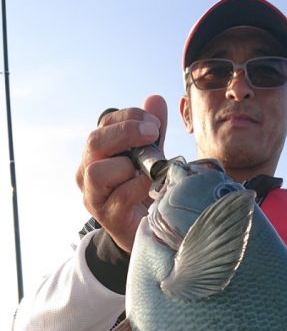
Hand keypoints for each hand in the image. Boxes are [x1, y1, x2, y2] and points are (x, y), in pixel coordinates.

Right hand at [76, 95, 167, 252]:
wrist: (145, 230)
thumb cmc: (144, 191)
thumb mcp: (151, 158)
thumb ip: (152, 132)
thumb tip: (155, 100)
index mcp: (97, 153)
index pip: (105, 124)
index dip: (129, 117)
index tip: (154, 123)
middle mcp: (87, 172)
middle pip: (94, 142)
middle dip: (125, 133)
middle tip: (152, 134)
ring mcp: (94, 197)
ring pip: (97, 171)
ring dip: (127, 166)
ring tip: (148, 171)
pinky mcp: (107, 217)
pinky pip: (119, 196)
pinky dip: (137, 187)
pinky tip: (152, 187)